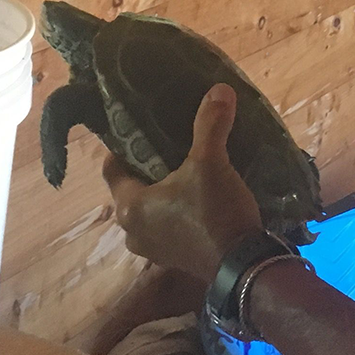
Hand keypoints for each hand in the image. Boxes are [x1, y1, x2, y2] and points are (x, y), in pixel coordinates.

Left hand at [103, 83, 262, 282]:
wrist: (243, 265)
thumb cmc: (213, 212)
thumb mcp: (211, 163)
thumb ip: (210, 125)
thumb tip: (219, 89)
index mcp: (129, 206)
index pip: (111, 168)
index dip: (123, 147)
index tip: (142, 131)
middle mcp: (132, 231)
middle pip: (131, 190)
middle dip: (148, 170)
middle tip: (170, 146)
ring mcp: (152, 250)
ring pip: (149, 211)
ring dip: (163, 193)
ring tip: (186, 171)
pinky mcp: (174, 259)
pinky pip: (166, 227)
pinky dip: (176, 212)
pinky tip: (198, 198)